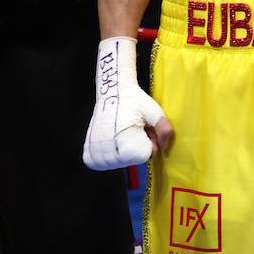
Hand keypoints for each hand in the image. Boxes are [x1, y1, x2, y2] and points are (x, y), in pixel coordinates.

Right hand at [83, 37, 172, 169]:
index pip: (146, 156)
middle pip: (132, 160)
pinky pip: (103, 162)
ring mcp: (96, 154)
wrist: (113, 91)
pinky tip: (113, 139)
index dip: (150, 142)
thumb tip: (163, 147)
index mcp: (126, 148)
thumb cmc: (134, 101)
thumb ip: (164, 130)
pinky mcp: (89, 151)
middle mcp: (109, 154)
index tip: (146, 129)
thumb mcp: (155, 112)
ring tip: (124, 131)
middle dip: (138, 146)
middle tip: (135, 128)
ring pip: (119, 161)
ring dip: (124, 149)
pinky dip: (111, 153)